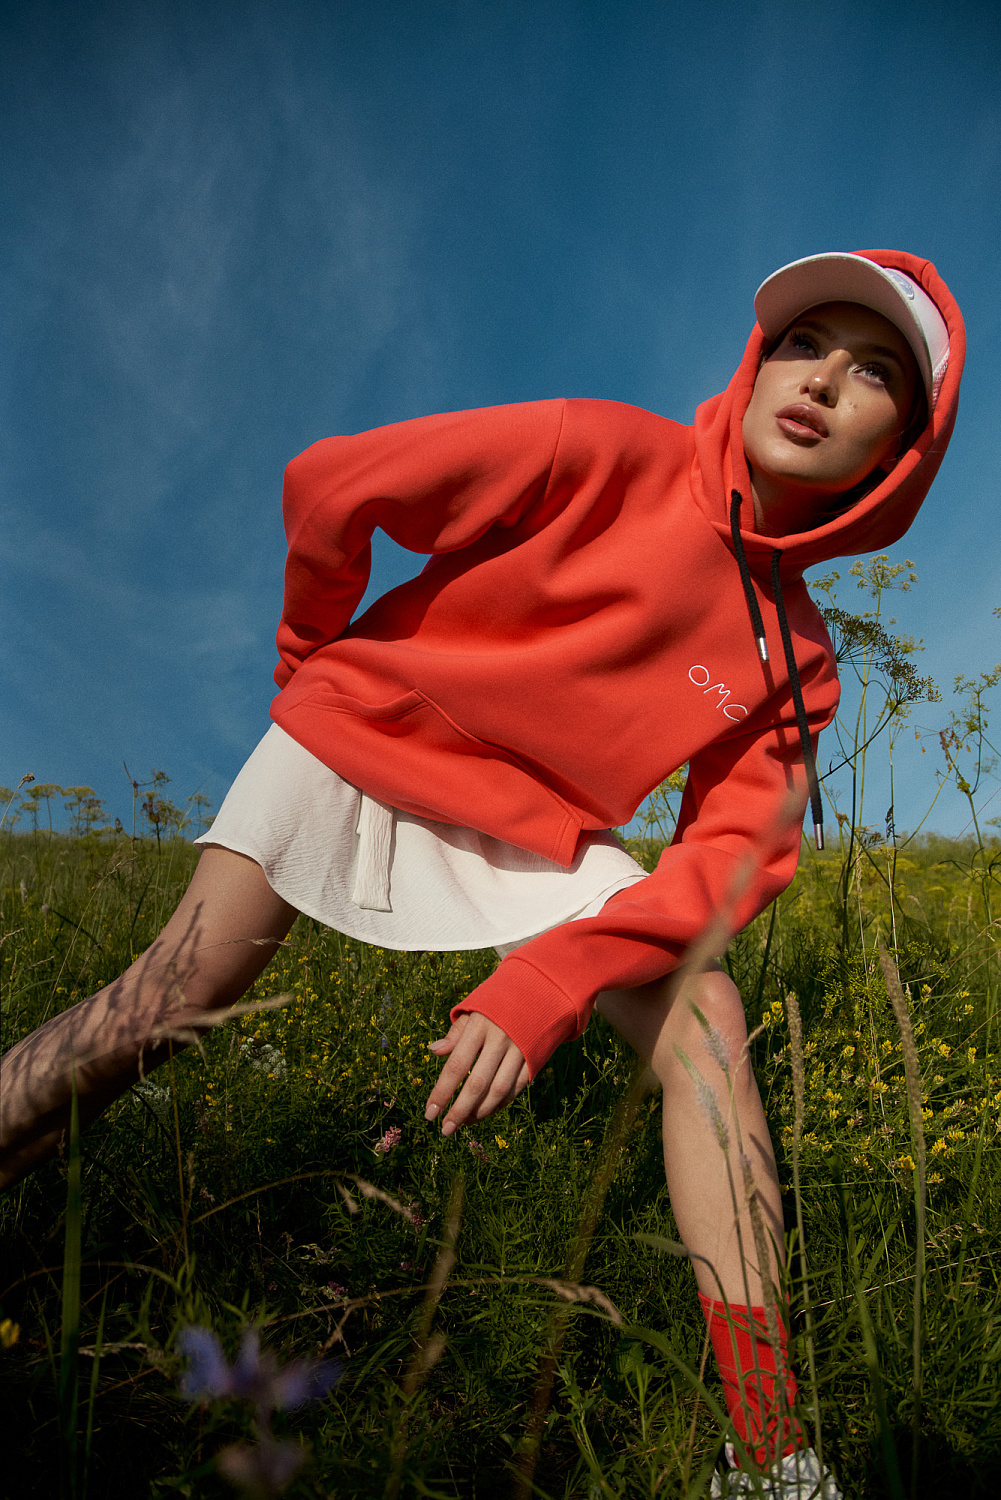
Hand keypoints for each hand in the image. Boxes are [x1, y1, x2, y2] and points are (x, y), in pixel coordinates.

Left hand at [424, 1012, 529, 1136]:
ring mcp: (519, 1050)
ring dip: (480, 1112)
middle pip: (477, 1083)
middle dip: (459, 1110)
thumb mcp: (474, 1009)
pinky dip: (501, 1104)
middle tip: (445, 1129)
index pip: (456, 1065)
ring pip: (498, 1090)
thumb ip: (455, 1032)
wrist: (541, 990)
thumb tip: (434, 1051)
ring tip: (464, 1123)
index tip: (429, 1113)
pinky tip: (486, 1112)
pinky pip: (516, 1088)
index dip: (442, 1092)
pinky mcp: (534, 1058)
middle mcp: (500, 1039)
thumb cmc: (498, 1002)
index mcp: (479, 1025)